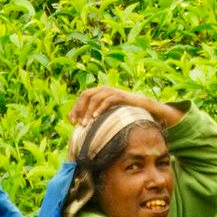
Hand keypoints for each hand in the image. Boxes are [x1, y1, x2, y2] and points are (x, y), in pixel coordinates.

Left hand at [68, 86, 182, 130]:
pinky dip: (100, 108)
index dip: (75, 108)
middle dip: (80, 108)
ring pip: (95, 97)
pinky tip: (96, 117)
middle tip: (77, 123)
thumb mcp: (108, 115)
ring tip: (86, 124)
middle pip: (86, 94)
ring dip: (88, 111)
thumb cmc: (124, 113)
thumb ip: (96, 117)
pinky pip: (107, 100)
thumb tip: (80, 127)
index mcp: (99, 92)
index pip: (82, 97)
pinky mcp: (120, 96)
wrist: (144, 108)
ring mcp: (112, 91)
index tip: (72, 122)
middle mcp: (104, 89)